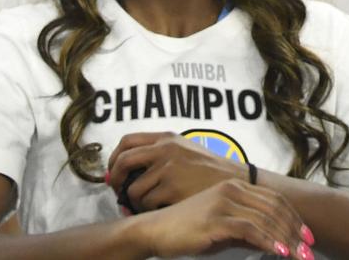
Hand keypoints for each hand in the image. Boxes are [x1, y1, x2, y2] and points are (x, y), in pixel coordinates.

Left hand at [107, 131, 243, 213]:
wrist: (233, 181)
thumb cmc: (208, 170)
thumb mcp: (184, 150)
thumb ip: (159, 153)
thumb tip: (127, 168)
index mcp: (166, 138)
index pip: (127, 141)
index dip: (114, 157)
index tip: (115, 171)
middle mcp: (165, 149)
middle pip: (123, 161)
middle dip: (116, 180)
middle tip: (119, 191)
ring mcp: (168, 168)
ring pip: (133, 189)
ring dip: (135, 201)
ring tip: (145, 205)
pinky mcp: (172, 187)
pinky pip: (147, 202)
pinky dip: (148, 209)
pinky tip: (158, 209)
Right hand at [127, 180, 310, 259]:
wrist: (155, 230)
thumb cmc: (187, 230)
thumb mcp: (221, 227)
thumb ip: (245, 229)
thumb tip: (272, 241)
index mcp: (235, 187)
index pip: (274, 200)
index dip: (295, 218)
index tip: (307, 237)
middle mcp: (232, 190)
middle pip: (275, 208)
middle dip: (296, 230)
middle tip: (309, 250)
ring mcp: (224, 202)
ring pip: (266, 219)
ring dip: (287, 239)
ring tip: (300, 255)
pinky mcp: (216, 219)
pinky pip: (250, 229)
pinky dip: (268, 241)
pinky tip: (279, 252)